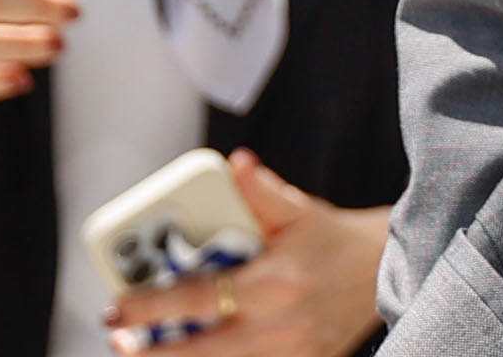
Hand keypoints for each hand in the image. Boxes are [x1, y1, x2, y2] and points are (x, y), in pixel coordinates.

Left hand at [107, 155, 386, 356]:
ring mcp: (287, 352)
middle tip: (119, 338)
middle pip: (197, 352)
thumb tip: (234, 164)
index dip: (148, 307)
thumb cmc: (338, 238)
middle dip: (149, 351)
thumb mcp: (301, 210)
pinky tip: (198, 348)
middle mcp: (276, 325)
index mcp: (272, 283)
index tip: (115, 307)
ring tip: (146, 349)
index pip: (195, 300)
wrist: (388, 273)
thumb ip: (262, 191)